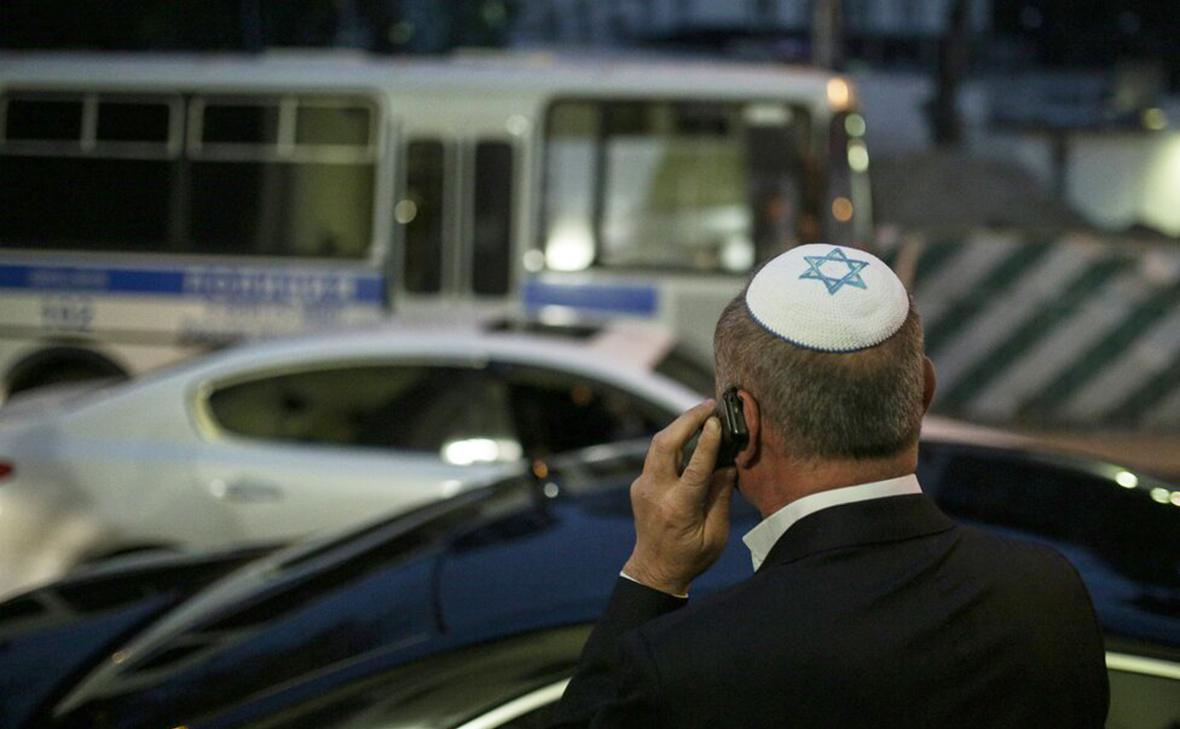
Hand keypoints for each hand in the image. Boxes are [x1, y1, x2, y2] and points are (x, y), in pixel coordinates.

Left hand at [623, 400, 736, 595]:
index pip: (694, 468)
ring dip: (679, 426)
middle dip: (686, 420)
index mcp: (678, 509)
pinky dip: (674, 441)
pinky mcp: (641, 484)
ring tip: (703, 414)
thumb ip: (720, 497)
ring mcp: (643, 487)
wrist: (654, 570)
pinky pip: (657, 456)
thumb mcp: (714, 535)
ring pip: (658, 445)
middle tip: (709, 406)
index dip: (707, 443)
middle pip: (665, 445)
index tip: (717, 421)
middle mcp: (656, 493)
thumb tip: (727, 465)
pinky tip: (690, 435)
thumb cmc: (690, 557)